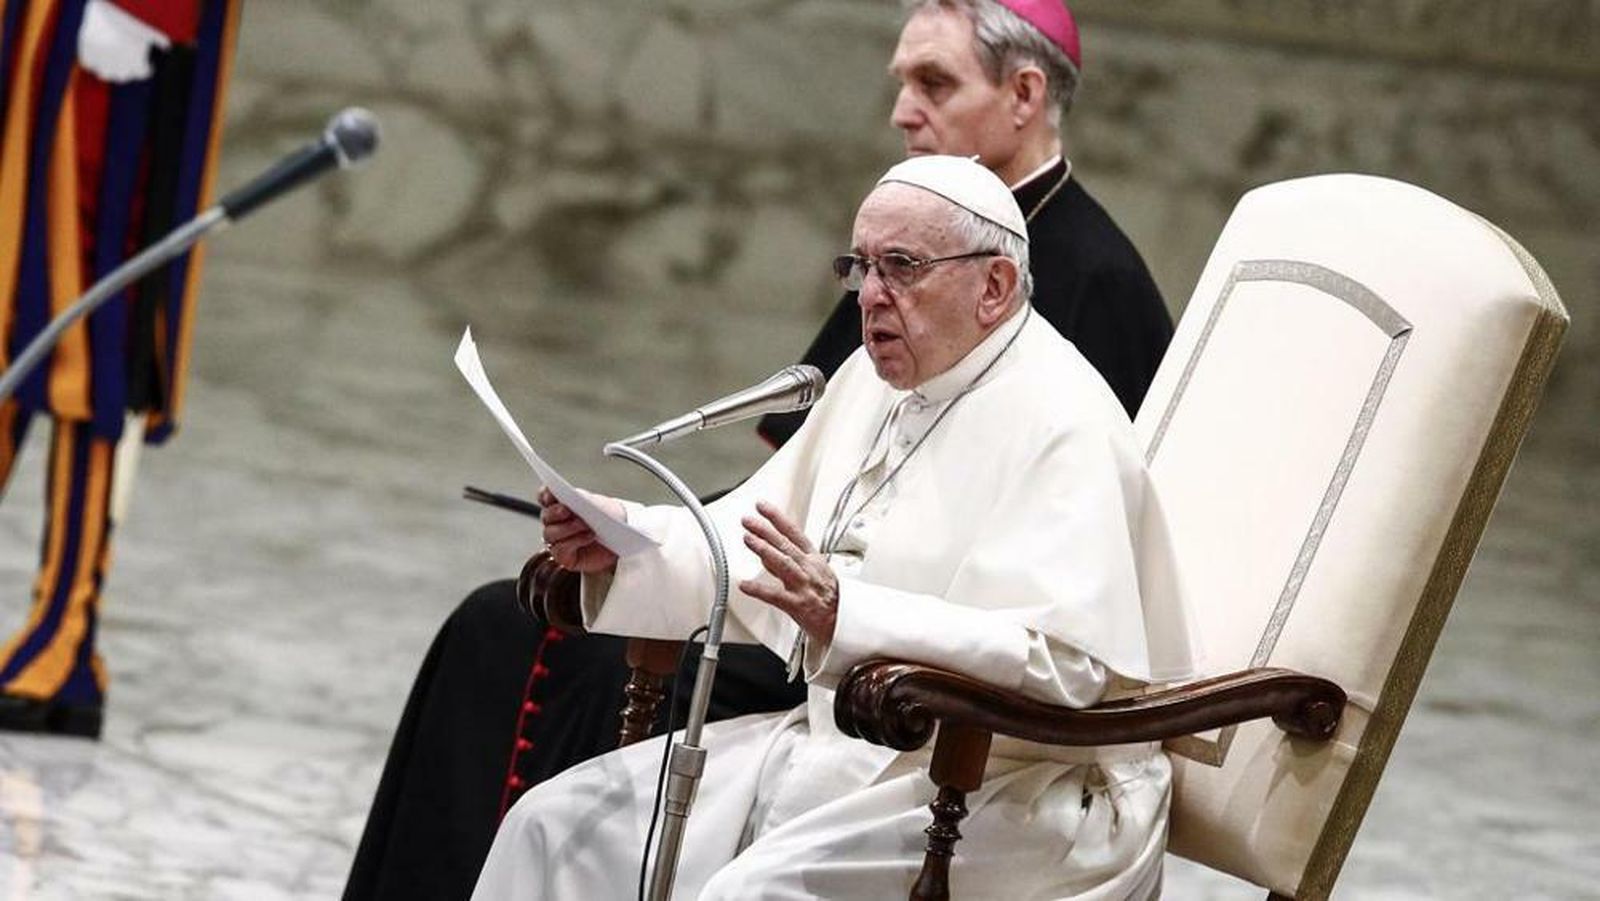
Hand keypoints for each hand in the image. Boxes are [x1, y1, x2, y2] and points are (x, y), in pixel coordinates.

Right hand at [539, 487, 623, 573]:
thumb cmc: (606, 519)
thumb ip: (583, 499)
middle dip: (555, 512)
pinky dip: (575, 541)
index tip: (551, 492)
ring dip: (568, 528)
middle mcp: (554, 522)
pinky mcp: (563, 556)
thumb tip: (576, 497)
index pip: (545, 497)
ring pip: (550, 533)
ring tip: (585, 524)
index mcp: (559, 504)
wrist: (620, 540)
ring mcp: (556, 540)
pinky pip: (560, 549)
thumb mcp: (597, 504)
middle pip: (546, 516)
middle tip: (567, 509)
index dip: (545, 494)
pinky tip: (589, 536)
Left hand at [739, 501, 837, 644]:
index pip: (794, 533)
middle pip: (785, 544)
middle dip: (765, 530)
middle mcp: (808, 569)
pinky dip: (759, 590)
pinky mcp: (798, 605)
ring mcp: (803, 586)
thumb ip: (789, 563)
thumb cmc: (831, 600)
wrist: (845, 622)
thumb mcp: (814, 574)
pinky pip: (775, 596)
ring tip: (748, 539)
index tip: (762, 507)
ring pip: (783, 563)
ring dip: (764, 550)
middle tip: (748, 520)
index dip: (777, 518)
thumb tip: (766, 553)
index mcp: (813, 560)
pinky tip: (745, 585)